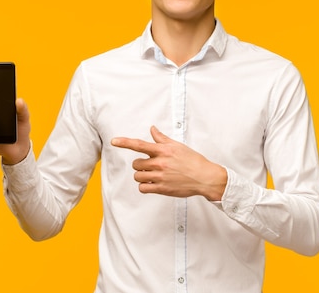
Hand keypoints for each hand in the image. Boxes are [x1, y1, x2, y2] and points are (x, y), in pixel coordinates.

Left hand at [111, 126, 226, 200]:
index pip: (139, 145)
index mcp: (163, 150)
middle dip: (140, 165)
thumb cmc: (192, 161)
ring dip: (142, 176)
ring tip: (153, 175)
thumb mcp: (177, 146)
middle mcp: (160, 162)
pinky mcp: (162, 188)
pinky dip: (145, 186)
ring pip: (138, 176)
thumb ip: (162, 139)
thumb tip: (152, 129)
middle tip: (150, 166)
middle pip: (136, 164)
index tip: (114, 141)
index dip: (124, 142)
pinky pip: (143, 188)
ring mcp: (160, 176)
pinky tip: (152, 183)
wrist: (204, 177)